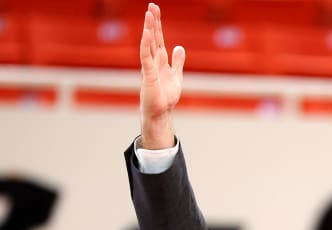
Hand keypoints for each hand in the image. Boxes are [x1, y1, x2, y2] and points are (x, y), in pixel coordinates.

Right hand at [139, 3, 184, 149]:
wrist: (161, 111)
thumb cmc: (166, 95)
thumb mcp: (176, 75)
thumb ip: (177, 61)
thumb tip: (180, 47)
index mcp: (160, 60)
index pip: (158, 38)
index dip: (157, 24)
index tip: (155, 9)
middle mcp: (153, 61)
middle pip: (153, 38)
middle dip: (152, 22)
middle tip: (151, 6)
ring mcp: (149, 67)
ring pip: (148, 45)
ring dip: (149, 30)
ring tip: (148, 15)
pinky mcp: (148, 76)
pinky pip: (146, 58)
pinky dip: (146, 46)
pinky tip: (147, 34)